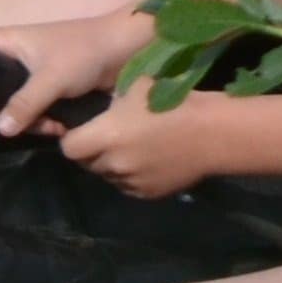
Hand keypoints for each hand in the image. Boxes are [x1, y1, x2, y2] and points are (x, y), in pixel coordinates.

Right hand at [0, 9, 151, 136]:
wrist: (126, 53)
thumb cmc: (85, 52)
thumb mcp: (52, 78)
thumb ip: (25, 103)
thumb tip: (1, 129)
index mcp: (9, 41)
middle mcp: (16, 57)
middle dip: (3, 109)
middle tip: (18, 120)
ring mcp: (34, 75)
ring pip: (13, 104)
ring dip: (29, 120)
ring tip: (50, 126)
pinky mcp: (52, 90)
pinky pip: (35, 111)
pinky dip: (44, 121)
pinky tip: (60, 127)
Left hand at [56, 79, 226, 200]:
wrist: (212, 133)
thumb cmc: (173, 102)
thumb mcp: (136, 88)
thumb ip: (112, 104)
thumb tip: (105, 111)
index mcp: (106, 136)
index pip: (69, 148)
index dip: (73, 139)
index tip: (82, 130)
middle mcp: (113, 164)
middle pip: (86, 164)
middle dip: (92, 152)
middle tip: (107, 139)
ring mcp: (130, 182)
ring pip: (108, 176)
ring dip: (112, 165)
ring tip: (130, 149)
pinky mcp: (147, 194)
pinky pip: (127, 186)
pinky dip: (130, 176)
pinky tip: (147, 161)